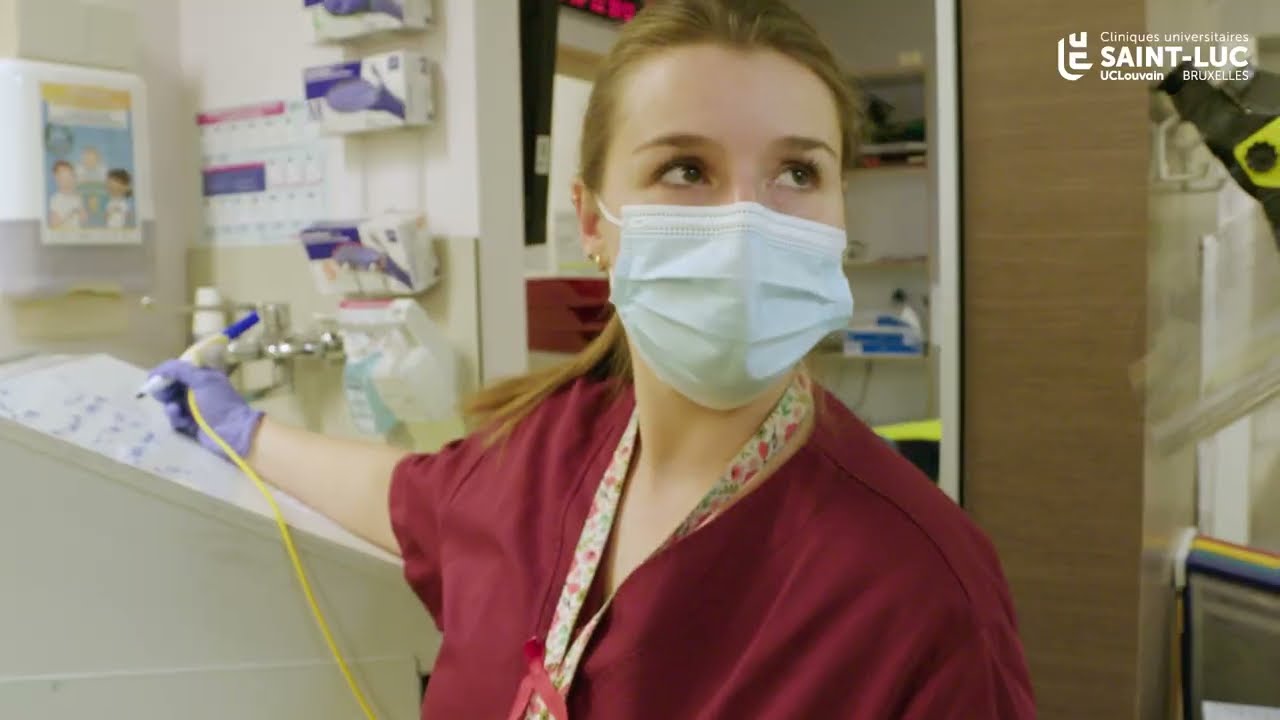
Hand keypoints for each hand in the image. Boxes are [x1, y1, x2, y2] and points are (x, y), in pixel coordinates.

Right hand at [147, 360, 263, 459]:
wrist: (233, 432)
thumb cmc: (219, 403)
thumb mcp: (202, 380)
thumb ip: (180, 370)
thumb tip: (159, 369)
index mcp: (204, 376)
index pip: (179, 369)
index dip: (166, 372)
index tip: (153, 377)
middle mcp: (198, 390)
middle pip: (172, 386)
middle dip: (165, 390)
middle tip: (162, 395)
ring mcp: (194, 407)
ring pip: (171, 402)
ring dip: (170, 406)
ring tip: (175, 409)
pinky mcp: (191, 423)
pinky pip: (175, 418)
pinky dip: (176, 418)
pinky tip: (182, 420)